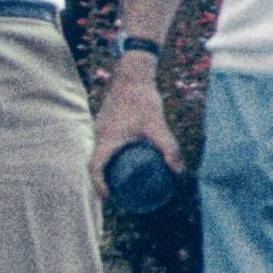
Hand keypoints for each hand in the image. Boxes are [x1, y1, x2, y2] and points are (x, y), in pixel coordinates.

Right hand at [90, 58, 181, 194]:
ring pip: (99, 153)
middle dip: (102, 181)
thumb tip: (178, 171)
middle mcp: (99, 135)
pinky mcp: (105, 123)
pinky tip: (125, 157)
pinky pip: (104, 145)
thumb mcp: (158, 126)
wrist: (131, 75)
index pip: (95, 169)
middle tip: (116, 194)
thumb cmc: (142, 100)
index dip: (98, 186)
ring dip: (106, 168)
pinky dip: (110, 156)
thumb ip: (169, 148)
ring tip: (120, 180)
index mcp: (106, 140)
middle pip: (95, 163)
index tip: (109, 198)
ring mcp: (100, 128)